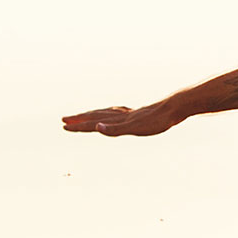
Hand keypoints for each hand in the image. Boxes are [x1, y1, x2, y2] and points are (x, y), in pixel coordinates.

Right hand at [62, 104, 179, 136]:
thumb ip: (115, 129)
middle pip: (95, 116)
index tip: (64, 126)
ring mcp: (127, 114)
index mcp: (117, 120)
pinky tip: (110, 115)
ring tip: (80, 116)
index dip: (78, 126)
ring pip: (104, 114)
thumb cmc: (156, 121)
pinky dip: (107, 114)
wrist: (173, 108)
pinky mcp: (136, 114)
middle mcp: (119, 115)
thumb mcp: (135, 128)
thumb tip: (96, 127)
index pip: (93, 123)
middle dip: (79, 119)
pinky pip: (115, 113)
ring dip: (90, 115)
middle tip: (64, 120)